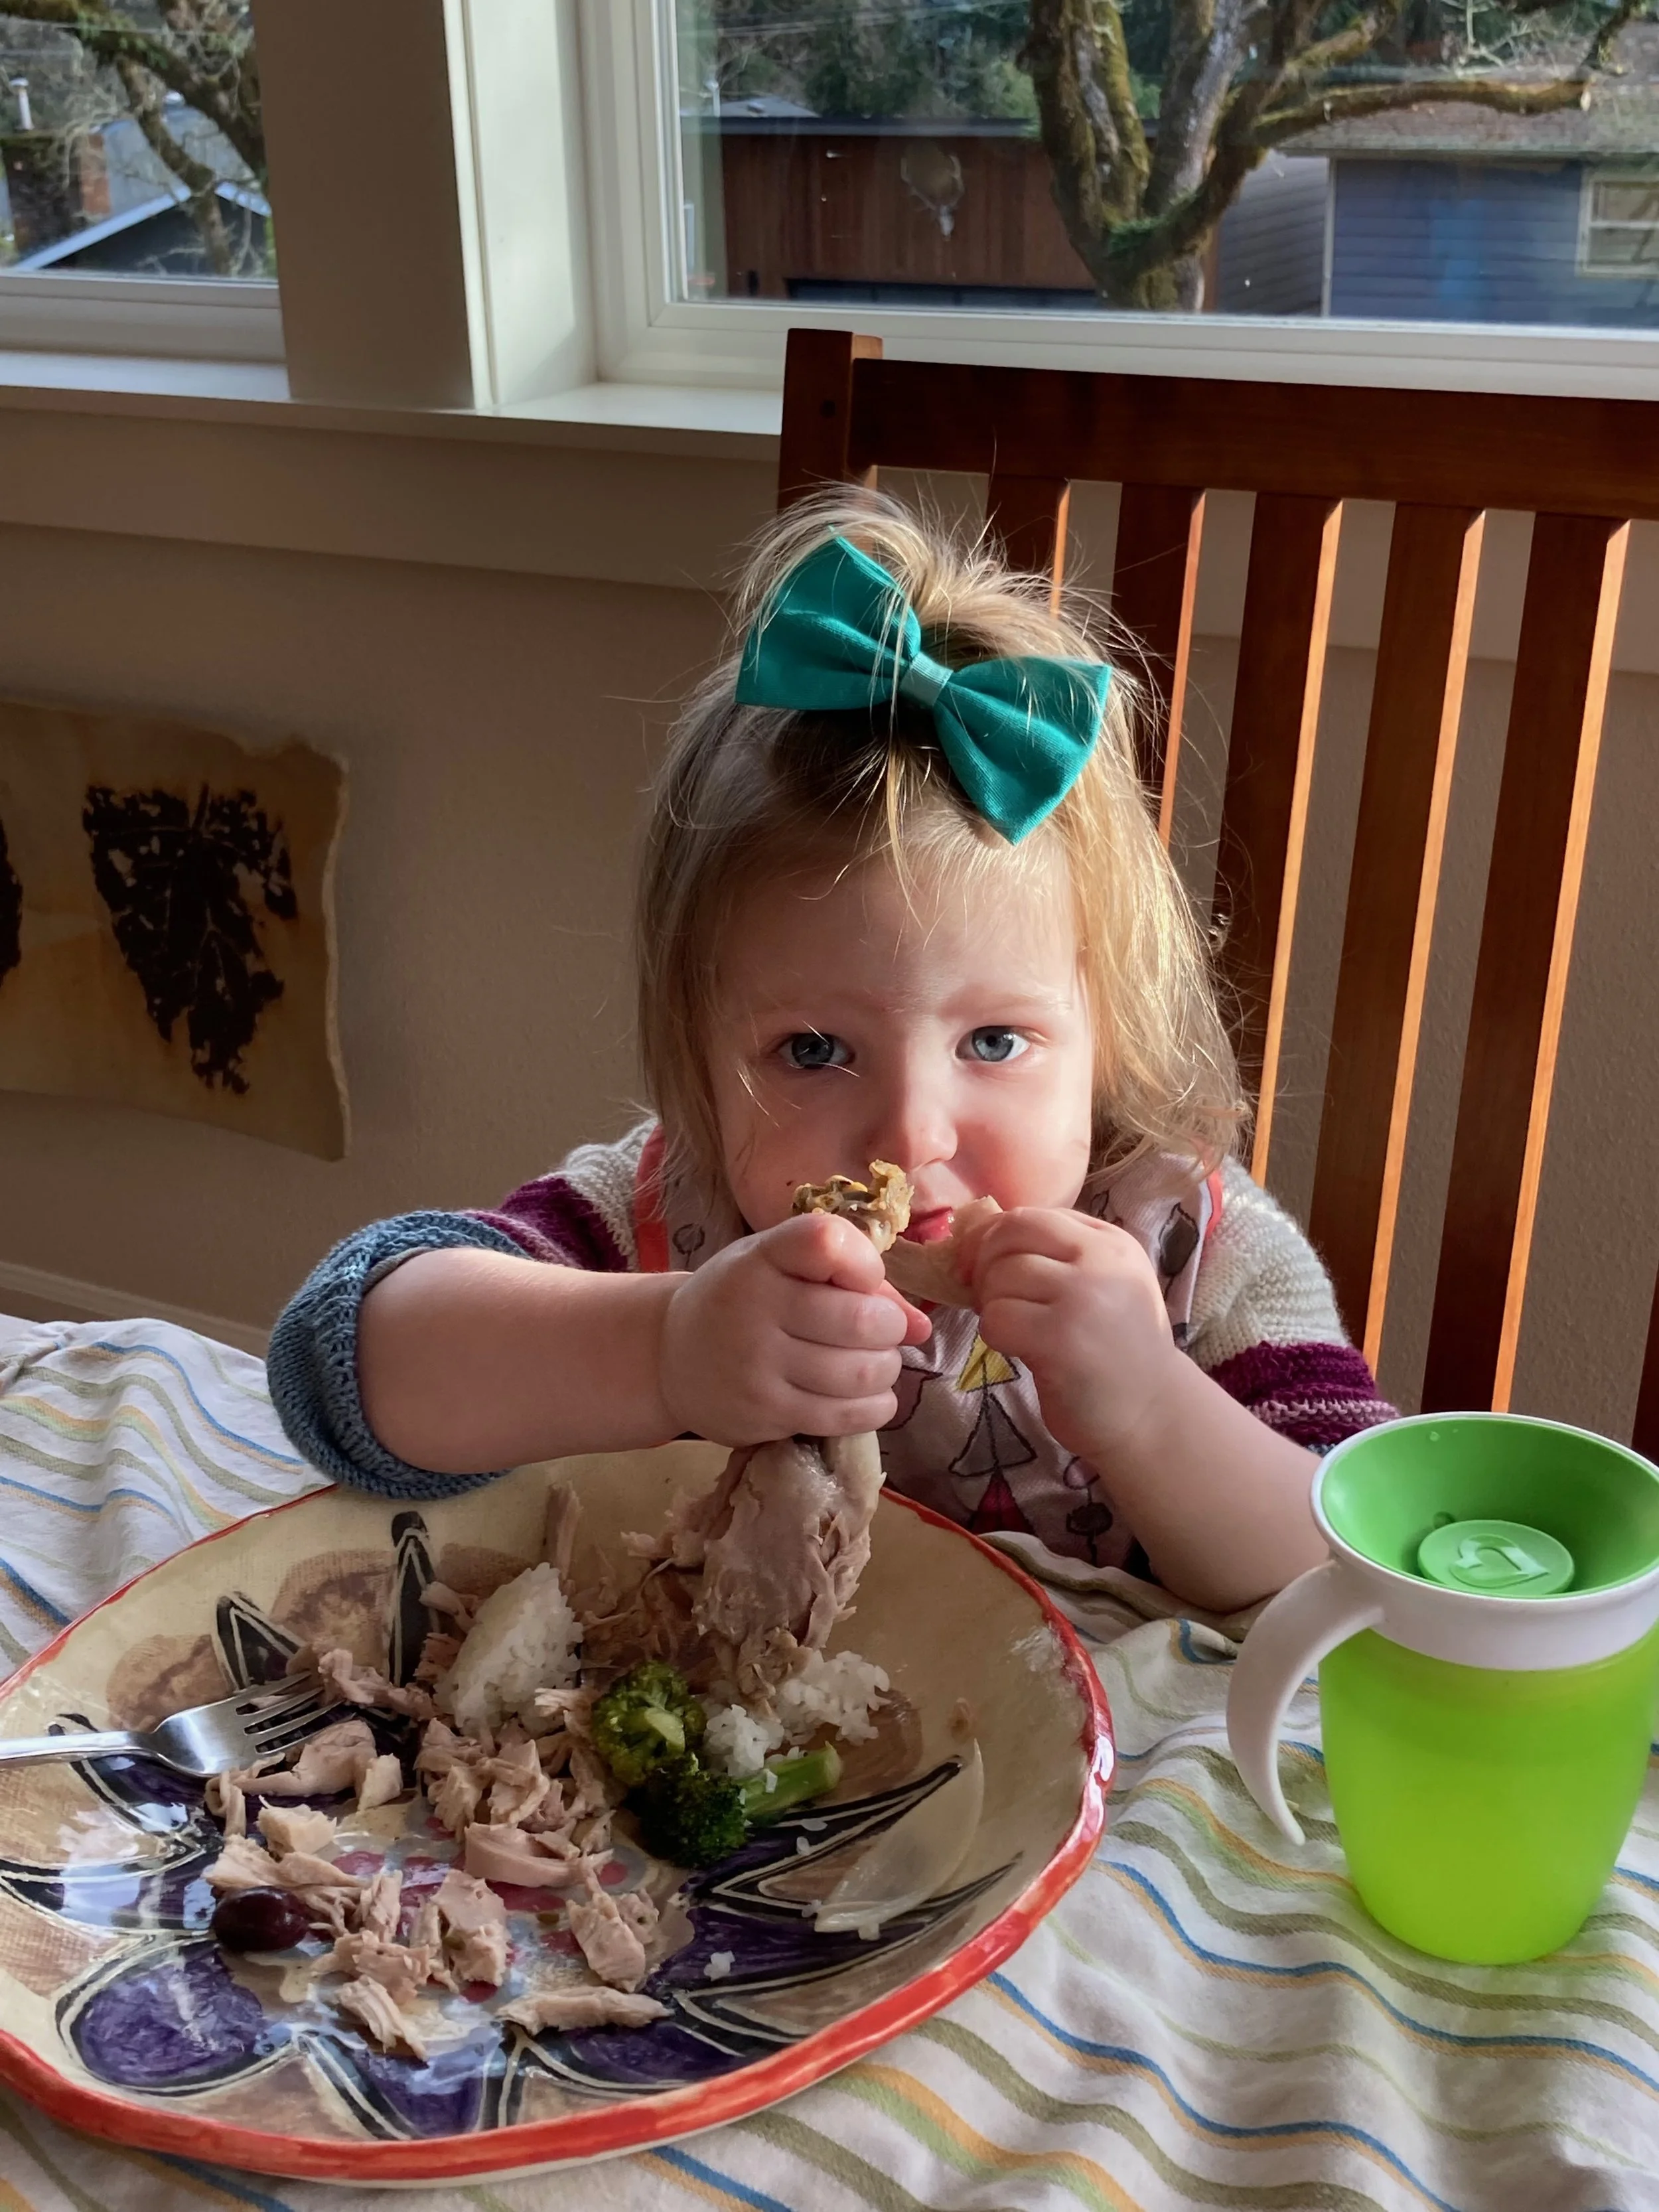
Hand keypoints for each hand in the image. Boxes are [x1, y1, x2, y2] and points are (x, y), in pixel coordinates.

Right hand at [659, 1213, 930, 1446]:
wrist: (670, 1356)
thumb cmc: (743, 1301)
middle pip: (862, 1319)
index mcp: (761, 1257)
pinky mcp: (765, 1414)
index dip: (864, 1263)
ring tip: (872, 1363)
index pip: (827, 1242)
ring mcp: (758, 1366)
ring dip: (885, 1369)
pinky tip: (866, 1395)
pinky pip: (847, 1415)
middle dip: (888, 1328)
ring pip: (862, 1373)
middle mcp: (755, 1308)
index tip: (862, 1278)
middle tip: (879, 1331)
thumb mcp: (781, 1267)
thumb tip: (920, 1328)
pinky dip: (875, 1406)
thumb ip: (851, 1281)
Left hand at [956, 1208, 1179, 1461]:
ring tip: (1016, 1328)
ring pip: (999, 1277)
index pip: (1031, 1215)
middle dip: (985, 1264)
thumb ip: (1055, 1255)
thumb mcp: (1101, 1284)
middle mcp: (1101, 1260)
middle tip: (993, 1298)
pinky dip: (995, 1334)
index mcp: (1110, 1242)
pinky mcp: (1061, 1339)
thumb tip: (977, 1238)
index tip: (984, 1265)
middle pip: (1010, 1236)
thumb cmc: (1115, 1350)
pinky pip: (997, 1319)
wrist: (1151, 1413)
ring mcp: (1082, 1297)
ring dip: (991, 1305)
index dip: (994, 1237)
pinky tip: (1018, 1349)